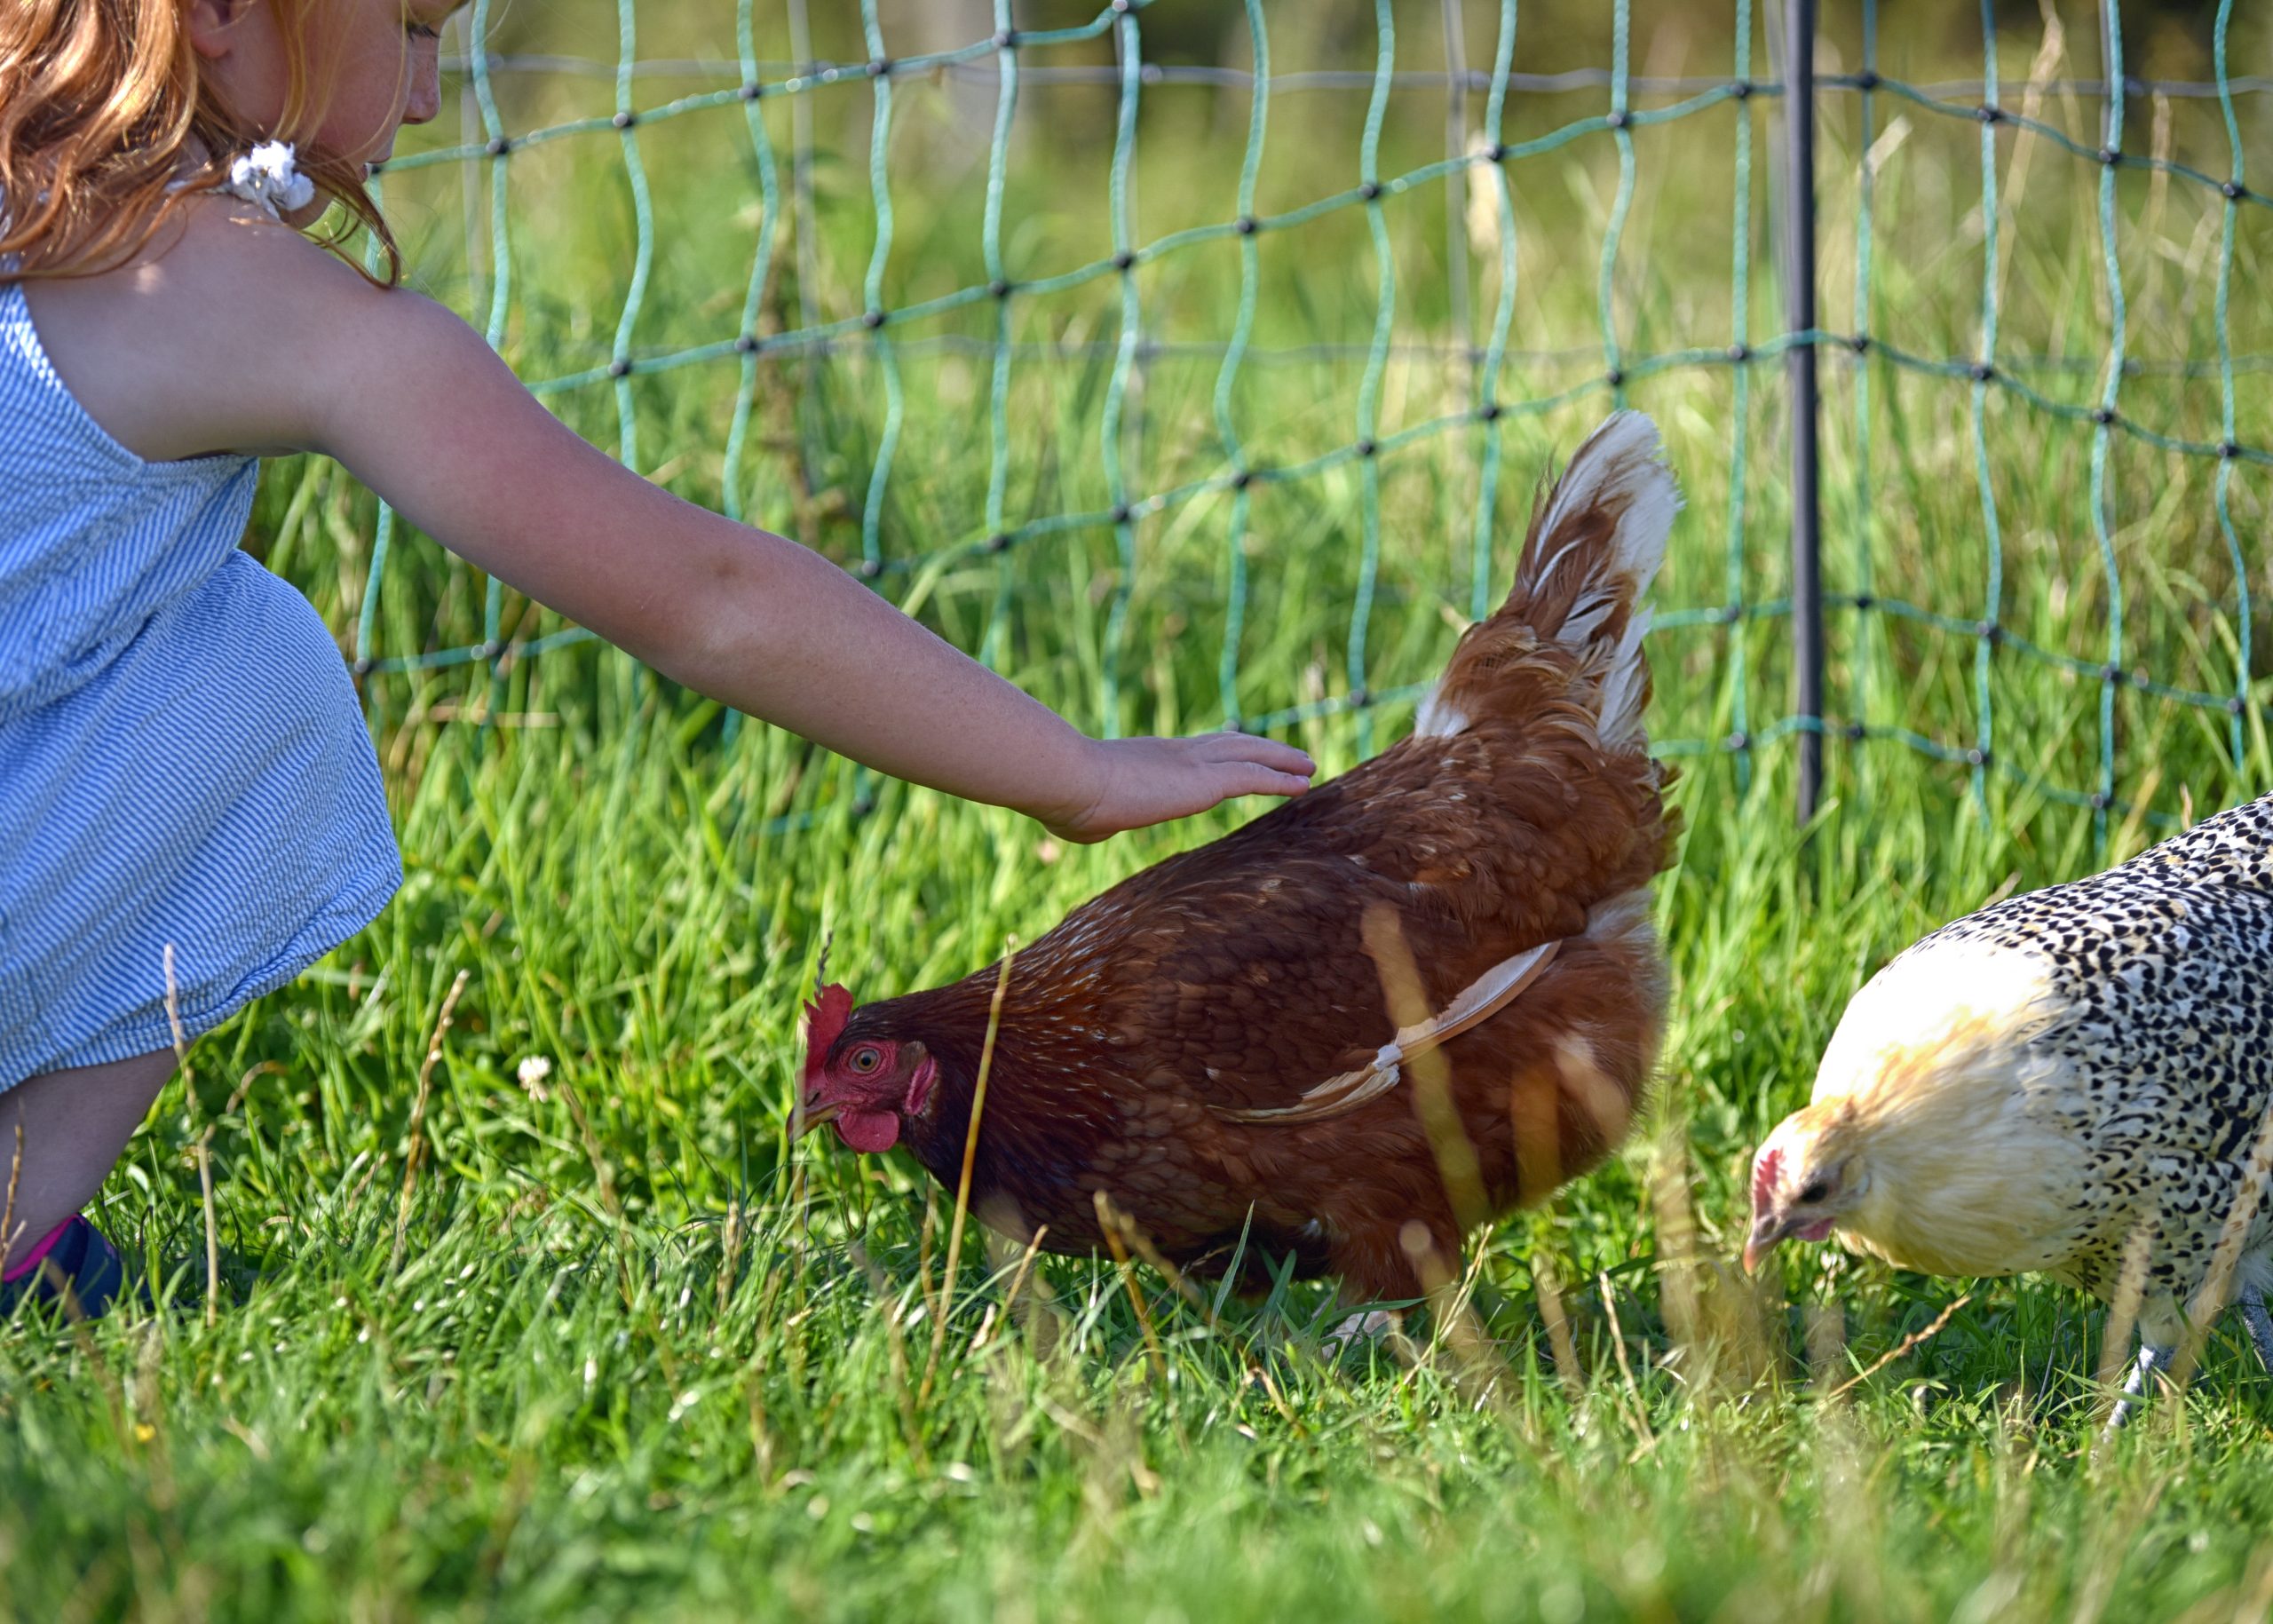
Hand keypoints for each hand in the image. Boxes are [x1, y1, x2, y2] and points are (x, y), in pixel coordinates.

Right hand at [1038, 733, 1314, 842]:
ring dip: (1282, 760)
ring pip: (1250, 755)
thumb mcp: (1084, 814)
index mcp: (1149, 757)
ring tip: (1308, 766)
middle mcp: (1176, 753)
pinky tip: (1303, 783)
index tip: (1238, 750)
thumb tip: (1085, 825)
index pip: (1194, 751)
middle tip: (1288, 754)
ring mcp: (1192, 764)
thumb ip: (1095, 818)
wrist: (1069, 780)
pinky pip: (1253, 778)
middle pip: (1231, 744)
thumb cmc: (1066, 800)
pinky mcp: (1203, 782)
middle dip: (1262, 748)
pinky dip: (1281, 779)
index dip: (1221, 750)